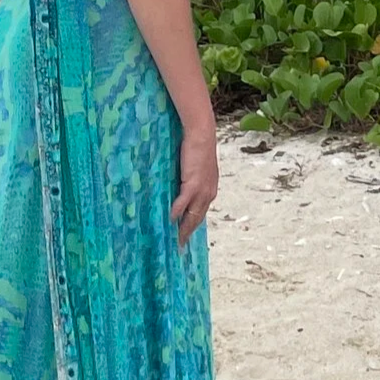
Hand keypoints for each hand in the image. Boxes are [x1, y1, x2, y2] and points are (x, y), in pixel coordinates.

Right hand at [170, 124, 218, 248]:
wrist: (201, 134)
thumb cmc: (196, 147)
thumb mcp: (194, 168)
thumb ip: (188, 180)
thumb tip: (177, 188)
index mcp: (209, 190)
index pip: (200, 213)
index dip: (192, 226)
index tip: (185, 237)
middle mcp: (208, 193)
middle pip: (197, 218)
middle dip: (188, 233)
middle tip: (179, 246)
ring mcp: (202, 190)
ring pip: (192, 214)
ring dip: (183, 228)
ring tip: (175, 239)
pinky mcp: (193, 183)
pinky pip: (184, 203)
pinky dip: (177, 212)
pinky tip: (170, 219)